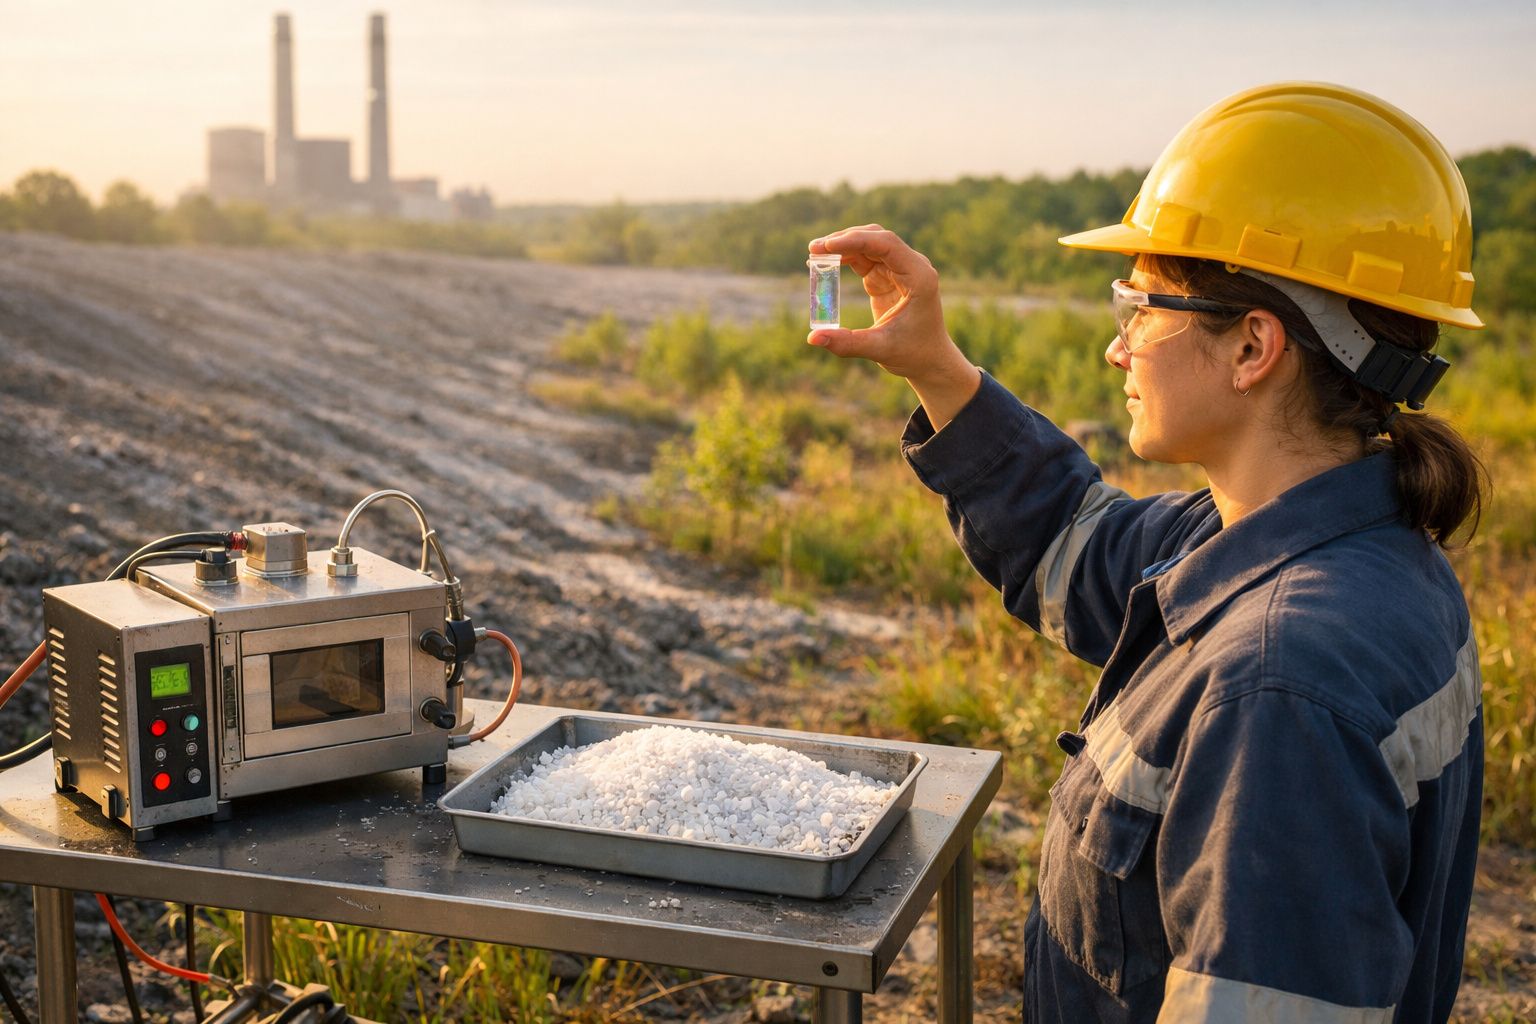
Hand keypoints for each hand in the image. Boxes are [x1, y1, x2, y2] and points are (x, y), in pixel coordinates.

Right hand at [808, 225, 979, 427]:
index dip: (856, 240)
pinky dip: (844, 258)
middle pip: (876, 237)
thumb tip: (812, 338)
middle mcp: (912, 266)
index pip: (887, 244)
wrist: (929, 359)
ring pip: (868, 244)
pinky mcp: (887, 275)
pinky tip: (824, 264)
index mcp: (919, 277)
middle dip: (845, 239)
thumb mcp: (879, 349)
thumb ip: (847, 343)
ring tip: (814, 254)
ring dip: (842, 245)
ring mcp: (899, 268)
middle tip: (814, 248)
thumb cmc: (913, 354)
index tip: (828, 246)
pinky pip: (863, 258)